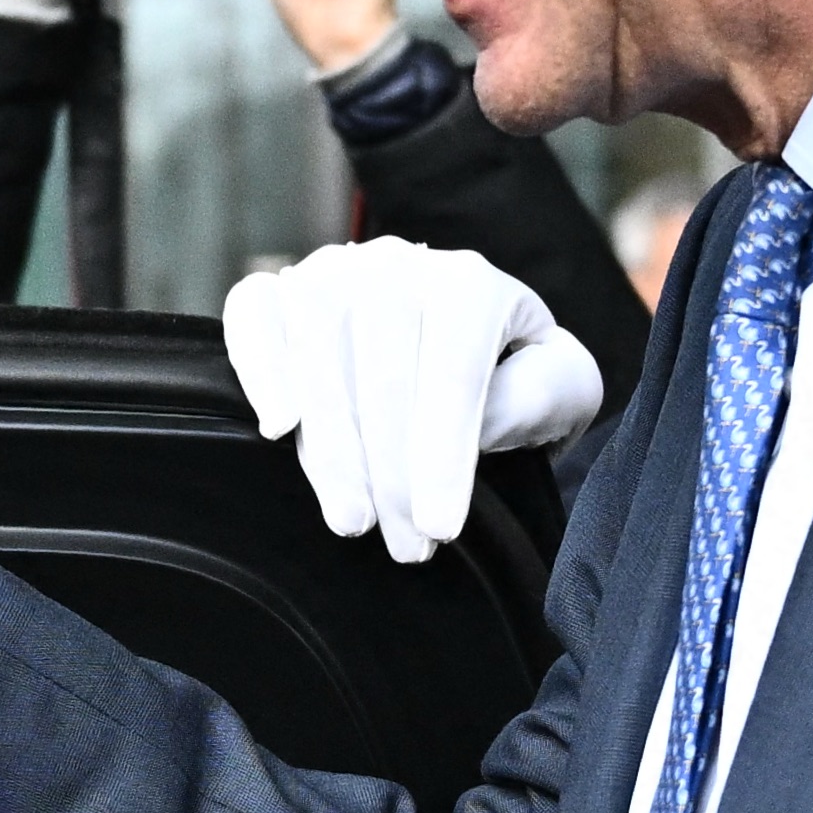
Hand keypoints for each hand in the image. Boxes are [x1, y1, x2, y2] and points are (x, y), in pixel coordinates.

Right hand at [218, 241, 606, 561]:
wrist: (466, 342)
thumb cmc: (514, 374)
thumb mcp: (560, 387)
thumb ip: (537, 396)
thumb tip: (474, 424)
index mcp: (471, 282)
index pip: (451, 371)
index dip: (443, 454)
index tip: (441, 526)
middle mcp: (396, 266)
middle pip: (381, 372)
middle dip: (390, 472)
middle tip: (406, 546)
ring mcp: (330, 273)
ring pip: (317, 354)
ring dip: (332, 449)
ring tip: (352, 519)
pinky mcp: (278, 290)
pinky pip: (252, 317)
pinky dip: (260, 369)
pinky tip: (280, 428)